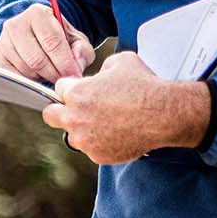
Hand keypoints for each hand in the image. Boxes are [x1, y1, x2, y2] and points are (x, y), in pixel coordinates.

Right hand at [0, 3, 94, 81]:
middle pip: (37, 60)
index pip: (52, 42)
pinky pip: (15, 78)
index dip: (65, 63)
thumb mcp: (76, 39)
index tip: (74, 75)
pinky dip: (30, 81)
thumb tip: (76, 69)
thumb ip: (81, 51)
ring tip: (52, 73)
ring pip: (26, 70)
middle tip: (65, 80)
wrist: (34, 35)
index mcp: (38, 14)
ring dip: (43, 78)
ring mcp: (3, 42)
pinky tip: (38, 76)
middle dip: (55, 74)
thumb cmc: (58, 38)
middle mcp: (16, 25)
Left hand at [42, 51, 210, 164]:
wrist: (165, 114)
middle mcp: (75, 118)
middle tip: (78, 110)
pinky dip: (103, 143)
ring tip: (109, 123)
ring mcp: (86, 139)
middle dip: (60, 111)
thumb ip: (103, 68)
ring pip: (73, 135)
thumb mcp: (123, 61)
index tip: (83, 91)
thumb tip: (101, 74)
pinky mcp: (98, 155)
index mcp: (77, 93)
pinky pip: (93, 149)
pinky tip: (121, 134)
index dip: (73, 87)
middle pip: (51, 115)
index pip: (59, 88)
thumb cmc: (146, 86)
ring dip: (84, 130)